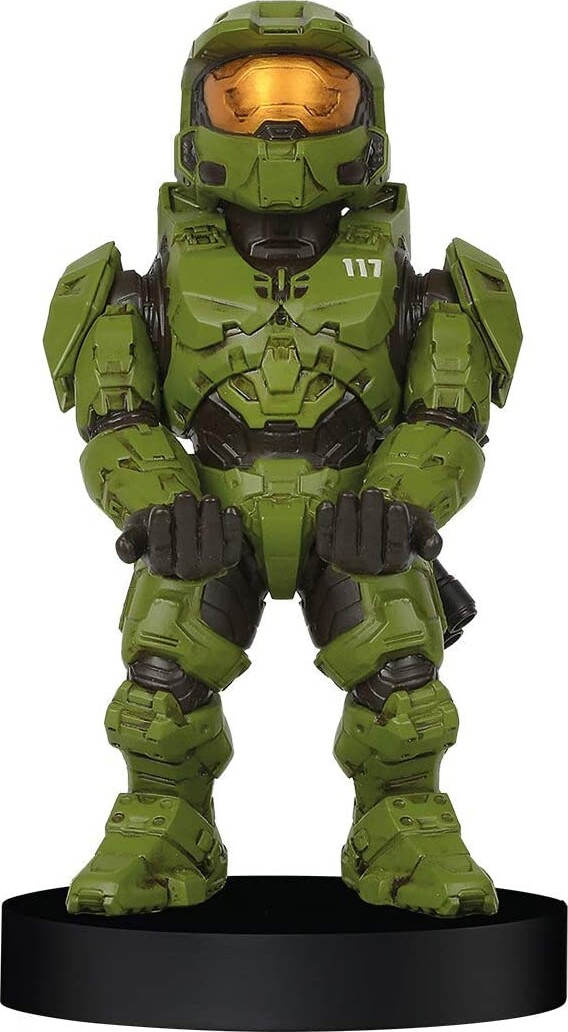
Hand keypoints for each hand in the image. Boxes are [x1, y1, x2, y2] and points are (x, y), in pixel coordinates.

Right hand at [116, 492, 242, 578]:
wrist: (179, 529)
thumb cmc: (156, 529)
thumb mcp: (137, 531)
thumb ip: (128, 540)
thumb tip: (123, 548)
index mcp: (160, 567)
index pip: (160, 554)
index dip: (161, 531)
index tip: (160, 509)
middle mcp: (186, 573)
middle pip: (187, 553)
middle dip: (187, 521)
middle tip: (184, 496)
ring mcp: (209, 567)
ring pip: (212, 549)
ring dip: (211, 521)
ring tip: (206, 499)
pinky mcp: (228, 558)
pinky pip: (233, 546)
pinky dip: (233, 527)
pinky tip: (229, 509)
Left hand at [315, 488, 441, 575]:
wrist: (378, 527)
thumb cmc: (401, 525)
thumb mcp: (421, 527)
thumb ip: (430, 536)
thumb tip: (432, 544)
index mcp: (397, 562)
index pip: (396, 550)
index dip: (396, 528)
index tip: (397, 506)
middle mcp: (371, 568)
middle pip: (370, 548)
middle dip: (370, 516)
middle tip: (372, 492)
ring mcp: (348, 562)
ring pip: (344, 545)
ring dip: (346, 516)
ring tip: (351, 495)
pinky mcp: (328, 553)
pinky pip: (323, 541)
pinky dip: (324, 522)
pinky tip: (329, 504)